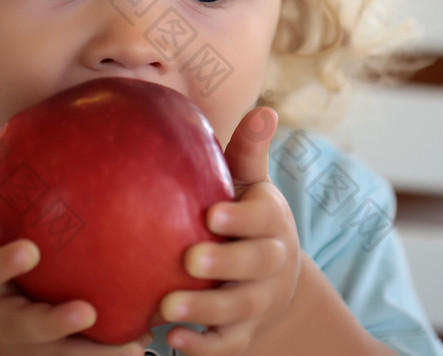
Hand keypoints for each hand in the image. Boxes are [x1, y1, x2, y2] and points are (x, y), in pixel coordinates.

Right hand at [0, 129, 150, 354]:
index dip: (2, 264)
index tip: (31, 251)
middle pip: (19, 327)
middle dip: (50, 322)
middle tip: (85, 310)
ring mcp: (19, 335)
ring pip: (54, 352)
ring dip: (91, 350)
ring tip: (134, 343)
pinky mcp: (42, 346)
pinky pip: (75, 352)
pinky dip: (104, 349)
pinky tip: (143, 340)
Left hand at [159, 108, 300, 354]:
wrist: (275, 277)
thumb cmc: (248, 216)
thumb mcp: (252, 183)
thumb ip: (249, 151)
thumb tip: (264, 110)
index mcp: (270, 220)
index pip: (263, 218)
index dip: (241, 219)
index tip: (211, 215)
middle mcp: (271, 262)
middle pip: (257, 265)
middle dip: (226, 264)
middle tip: (189, 260)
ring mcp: (260, 300)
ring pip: (240, 309)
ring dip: (206, 310)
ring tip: (167, 308)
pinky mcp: (245, 332)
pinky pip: (228, 344)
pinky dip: (203, 347)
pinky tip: (172, 342)